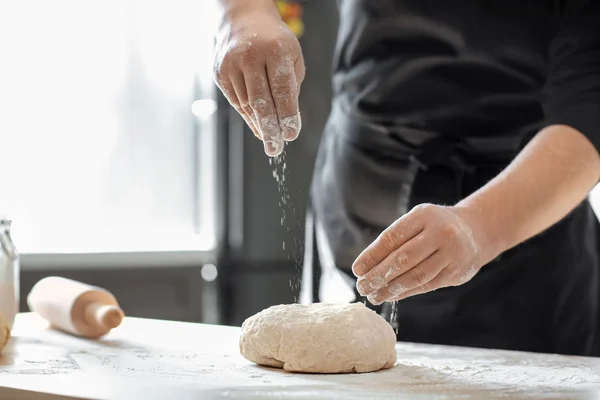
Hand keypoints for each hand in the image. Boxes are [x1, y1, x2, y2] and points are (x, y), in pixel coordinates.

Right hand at [213, 4, 304, 156]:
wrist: (242, 19)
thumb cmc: (275, 42)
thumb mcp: (292, 57)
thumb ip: (291, 88)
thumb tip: (287, 122)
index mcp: (275, 49)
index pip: (282, 89)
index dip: (287, 115)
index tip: (291, 135)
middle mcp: (250, 56)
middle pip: (260, 101)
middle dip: (270, 129)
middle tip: (276, 150)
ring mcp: (231, 64)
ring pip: (246, 104)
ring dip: (259, 126)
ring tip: (270, 142)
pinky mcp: (219, 72)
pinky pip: (236, 101)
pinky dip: (248, 117)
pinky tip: (258, 129)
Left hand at [353, 204, 494, 304]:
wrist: (475, 231)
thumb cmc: (435, 227)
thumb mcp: (417, 222)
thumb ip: (395, 240)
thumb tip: (366, 267)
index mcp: (423, 216)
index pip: (392, 238)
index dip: (371, 256)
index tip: (357, 270)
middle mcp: (440, 232)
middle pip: (402, 258)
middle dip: (378, 275)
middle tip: (362, 287)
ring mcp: (451, 253)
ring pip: (415, 275)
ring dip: (391, 289)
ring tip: (374, 295)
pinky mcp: (457, 272)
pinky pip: (427, 285)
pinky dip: (406, 292)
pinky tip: (391, 296)